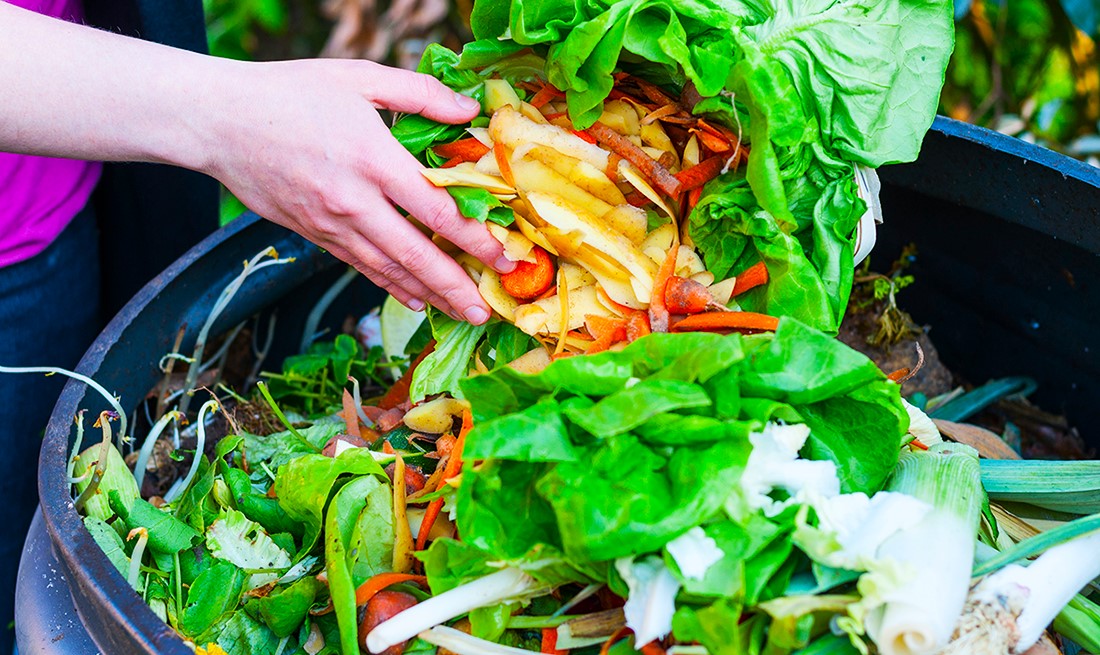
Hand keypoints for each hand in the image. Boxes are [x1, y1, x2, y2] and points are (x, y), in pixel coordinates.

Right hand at [204, 58, 513, 323]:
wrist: (218, 121)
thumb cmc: (290, 92)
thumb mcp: (359, 77)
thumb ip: (420, 94)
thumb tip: (470, 112)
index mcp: (372, 159)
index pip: (436, 211)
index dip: (475, 239)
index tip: (504, 257)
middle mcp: (354, 201)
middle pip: (416, 255)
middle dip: (456, 286)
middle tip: (488, 311)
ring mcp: (332, 224)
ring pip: (389, 270)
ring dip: (429, 295)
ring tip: (462, 314)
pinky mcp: (315, 234)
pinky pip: (361, 267)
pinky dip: (392, 286)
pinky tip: (416, 299)